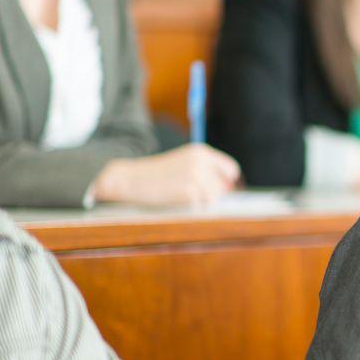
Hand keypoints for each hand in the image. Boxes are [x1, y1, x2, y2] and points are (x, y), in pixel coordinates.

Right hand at [92, 144, 238, 205]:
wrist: (129, 178)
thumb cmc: (158, 175)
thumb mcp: (184, 163)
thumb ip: (207, 171)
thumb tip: (230, 188)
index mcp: (201, 152)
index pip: (231, 169)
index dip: (225, 182)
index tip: (217, 189)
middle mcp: (201, 161)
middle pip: (222, 187)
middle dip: (211, 195)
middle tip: (189, 194)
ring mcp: (195, 175)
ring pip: (213, 198)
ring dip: (200, 202)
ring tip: (181, 197)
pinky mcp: (188, 190)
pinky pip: (200, 206)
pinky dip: (189, 207)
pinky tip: (175, 200)